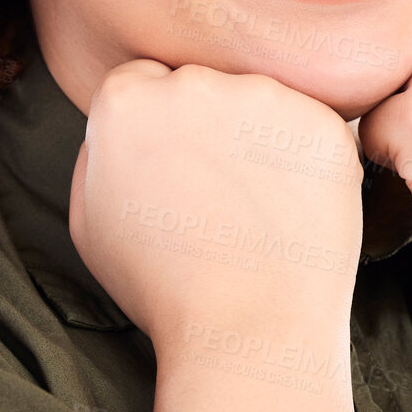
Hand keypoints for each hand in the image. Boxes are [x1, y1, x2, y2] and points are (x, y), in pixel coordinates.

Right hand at [69, 59, 365, 352]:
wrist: (249, 328)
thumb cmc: (162, 288)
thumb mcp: (90, 220)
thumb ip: (99, 153)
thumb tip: (125, 125)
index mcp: (127, 100)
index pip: (145, 82)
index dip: (159, 128)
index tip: (173, 168)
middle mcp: (194, 83)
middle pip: (203, 86)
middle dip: (208, 126)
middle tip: (216, 195)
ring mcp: (265, 98)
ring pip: (259, 104)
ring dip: (258, 140)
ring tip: (255, 211)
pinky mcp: (321, 123)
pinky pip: (309, 130)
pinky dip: (304, 164)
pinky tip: (291, 212)